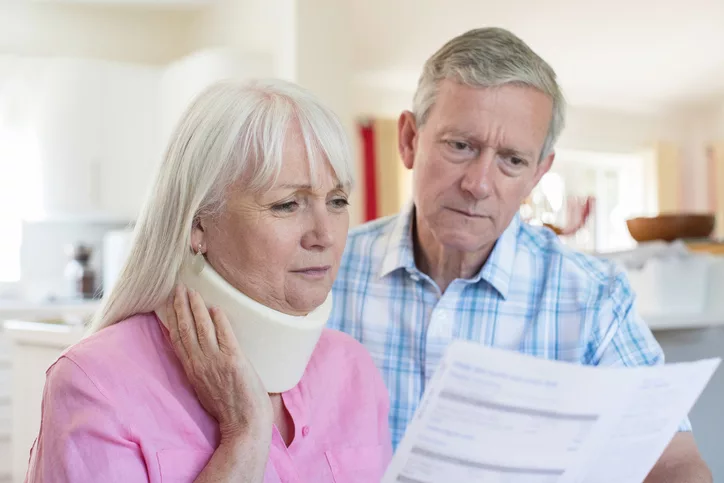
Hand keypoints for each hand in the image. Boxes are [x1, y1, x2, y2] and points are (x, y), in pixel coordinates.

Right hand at [167, 285, 272, 441]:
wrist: (244, 424)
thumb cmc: (229, 410)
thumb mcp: (205, 389)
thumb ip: (201, 370)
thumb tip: (200, 354)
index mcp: (192, 371)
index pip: (178, 339)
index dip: (173, 319)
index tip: (170, 303)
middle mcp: (200, 364)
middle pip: (186, 329)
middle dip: (181, 306)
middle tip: (179, 288)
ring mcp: (216, 361)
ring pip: (202, 328)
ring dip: (196, 307)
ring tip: (192, 291)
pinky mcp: (233, 360)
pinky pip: (224, 334)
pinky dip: (219, 320)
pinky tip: (215, 307)